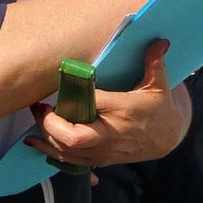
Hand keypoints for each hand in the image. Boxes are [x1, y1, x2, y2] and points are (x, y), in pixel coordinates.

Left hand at [25, 41, 191, 167]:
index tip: (60, 85)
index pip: (91, 102)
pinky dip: (53, 152)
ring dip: (45, 139)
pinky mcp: (101, 160)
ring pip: (67, 152)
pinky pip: (71, 162)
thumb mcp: (160, 84)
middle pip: (73, 136)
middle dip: (49, 123)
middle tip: (39, 107)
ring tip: (34, 122)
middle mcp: (112, 132)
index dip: (72, 95)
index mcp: (124, 109)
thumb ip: (154, 61)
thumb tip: (160, 40)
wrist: (168, 139)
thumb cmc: (160, 108)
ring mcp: (105, 150)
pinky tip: (40, 142)